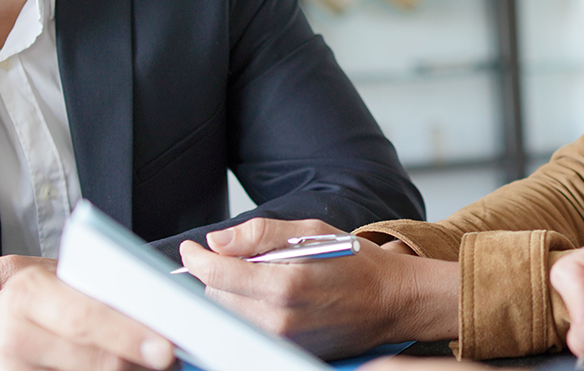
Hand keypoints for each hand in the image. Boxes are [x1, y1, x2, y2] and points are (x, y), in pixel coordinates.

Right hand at [0, 258, 174, 370]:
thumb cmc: (15, 309)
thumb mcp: (41, 280)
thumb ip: (85, 286)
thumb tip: (146, 298)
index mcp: (30, 292)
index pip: (86, 316)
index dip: (129, 334)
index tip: (164, 346)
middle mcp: (18, 332)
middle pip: (92, 359)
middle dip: (133, 362)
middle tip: (165, 360)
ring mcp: (13, 369)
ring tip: (142, 366)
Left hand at [179, 218, 457, 357]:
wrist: (391, 302)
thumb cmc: (356, 263)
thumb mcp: (312, 232)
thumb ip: (261, 234)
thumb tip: (217, 241)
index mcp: (285, 283)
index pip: (217, 274)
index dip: (197, 258)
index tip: (192, 249)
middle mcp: (279, 319)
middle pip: (216, 296)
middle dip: (220, 274)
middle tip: (244, 259)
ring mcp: (281, 341)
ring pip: (229, 315)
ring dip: (234, 294)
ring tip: (265, 278)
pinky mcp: (285, 351)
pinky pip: (247, 329)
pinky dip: (249, 311)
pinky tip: (273, 299)